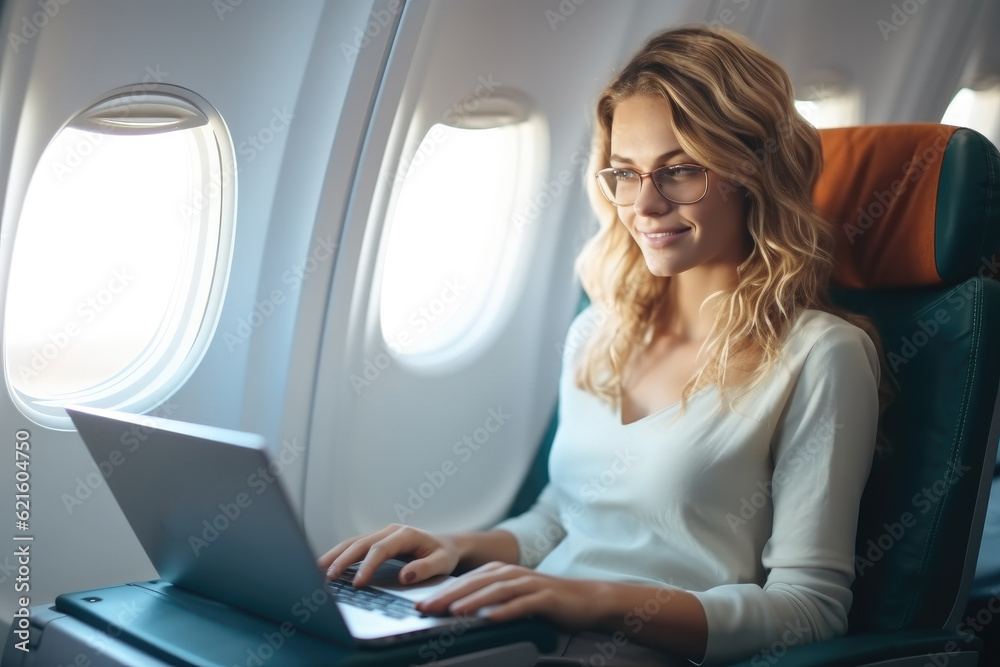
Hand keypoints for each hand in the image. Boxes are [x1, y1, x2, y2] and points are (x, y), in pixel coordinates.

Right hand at [317, 523, 459, 587]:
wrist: (445, 545)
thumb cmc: (443, 554)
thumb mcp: (442, 562)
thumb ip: (425, 568)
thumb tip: (405, 575)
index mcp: (405, 534)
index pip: (380, 550)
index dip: (367, 566)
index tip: (358, 584)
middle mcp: (390, 531)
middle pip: (360, 543)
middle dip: (342, 559)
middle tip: (328, 576)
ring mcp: (381, 535)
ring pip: (353, 542)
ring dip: (335, 555)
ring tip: (317, 569)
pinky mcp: (376, 542)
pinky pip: (354, 546)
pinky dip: (340, 555)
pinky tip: (328, 566)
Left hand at [415, 561, 607, 629]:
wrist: (586, 598)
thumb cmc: (546, 600)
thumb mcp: (513, 596)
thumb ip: (489, 598)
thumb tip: (458, 610)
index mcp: (501, 571)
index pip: (464, 581)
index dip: (441, 591)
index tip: (419, 602)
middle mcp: (512, 573)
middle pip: (475, 583)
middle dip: (448, 595)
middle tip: (425, 607)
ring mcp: (529, 583)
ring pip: (495, 591)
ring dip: (472, 601)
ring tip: (452, 612)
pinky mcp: (545, 596)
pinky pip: (522, 604)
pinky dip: (505, 610)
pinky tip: (490, 618)